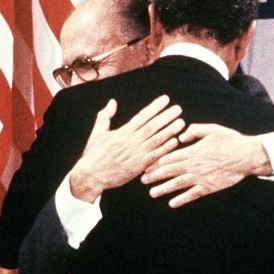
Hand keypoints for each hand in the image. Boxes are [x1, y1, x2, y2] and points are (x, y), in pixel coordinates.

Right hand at [68, 96, 183, 202]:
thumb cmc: (94, 154)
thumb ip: (106, 116)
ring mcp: (136, 153)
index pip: (143, 116)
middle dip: (166, 116)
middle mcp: (131, 141)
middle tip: (178, 108)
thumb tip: (112, 102)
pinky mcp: (138, 166)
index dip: (155, 107)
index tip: (165, 99)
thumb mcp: (97, 132)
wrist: (91, 175)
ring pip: (156, 140)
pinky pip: (154, 156)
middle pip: (152, 126)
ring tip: (181, 122)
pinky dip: (165, 149)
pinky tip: (175, 142)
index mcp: (123, 132)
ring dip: (170, 130)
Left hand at [141, 123, 270, 207]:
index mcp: (192, 151)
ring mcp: (200, 177)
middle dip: (154, 175)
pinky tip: (172, 204)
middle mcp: (193, 165)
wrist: (247, 156)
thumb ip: (194, 131)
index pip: (169, 157)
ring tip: (152, 193)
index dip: (156, 162)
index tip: (145, 166)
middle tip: (142, 180)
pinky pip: (192, 194)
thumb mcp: (212, 129)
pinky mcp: (209, 187)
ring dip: (163, 189)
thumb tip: (181, 136)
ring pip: (177, 184)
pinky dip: (182, 199)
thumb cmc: (230, 140)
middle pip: (169, 171)